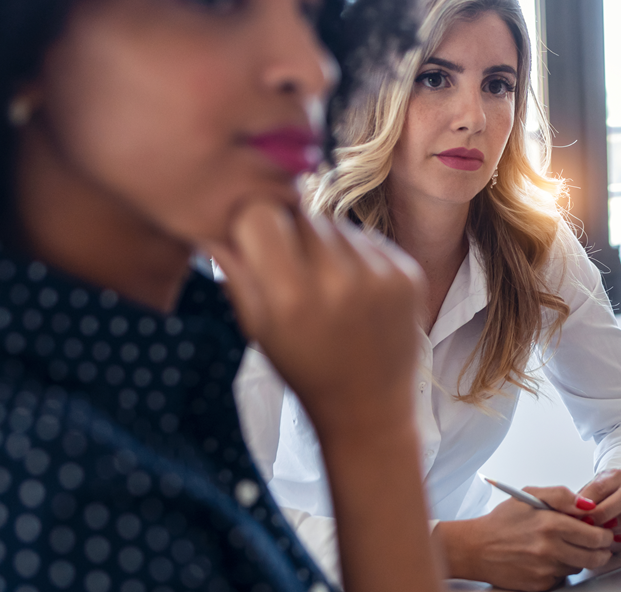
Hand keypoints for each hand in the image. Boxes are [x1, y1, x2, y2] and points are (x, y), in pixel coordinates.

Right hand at [207, 200, 424, 432]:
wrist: (370, 408)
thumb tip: (212, 225)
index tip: (257, 242)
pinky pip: (370, 240)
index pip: (261, 212)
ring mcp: (379, 276)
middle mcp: (338, 280)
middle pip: (300, 211)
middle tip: (294, 268)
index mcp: (290, 297)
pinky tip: (357, 293)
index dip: (254, 224)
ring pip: (336, 223)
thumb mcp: (259, 328)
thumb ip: (236, 273)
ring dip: (325, 243)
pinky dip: (358, 256)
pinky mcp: (408, 275)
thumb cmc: (305, 368)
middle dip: (290, 231)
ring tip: (327, 287)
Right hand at [435, 485, 614, 590]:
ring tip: (564, 547)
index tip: (602, 532)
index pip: (596, 535)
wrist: (476, 548)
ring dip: (579, 559)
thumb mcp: (531, 495)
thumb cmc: (503, 521)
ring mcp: (545, 569)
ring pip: (579, 567)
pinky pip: (562, 578)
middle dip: (600, 550)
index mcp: (551, 523)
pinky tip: (547, 559)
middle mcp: (549, 548)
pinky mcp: (539, 584)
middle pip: (594, 556)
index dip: (604, 534)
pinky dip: (560, 569)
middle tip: (596, 545)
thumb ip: (562, 495)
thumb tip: (588, 505)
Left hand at [578, 469, 620, 551]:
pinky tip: (620, 540)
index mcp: (614, 477)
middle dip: (608, 511)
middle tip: (592, 523)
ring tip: (608, 531)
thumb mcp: (581, 501)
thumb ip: (576, 503)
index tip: (579, 513)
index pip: (605, 483)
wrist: (603, 518)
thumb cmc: (591, 508)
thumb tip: (571, 509)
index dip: (591, 500)